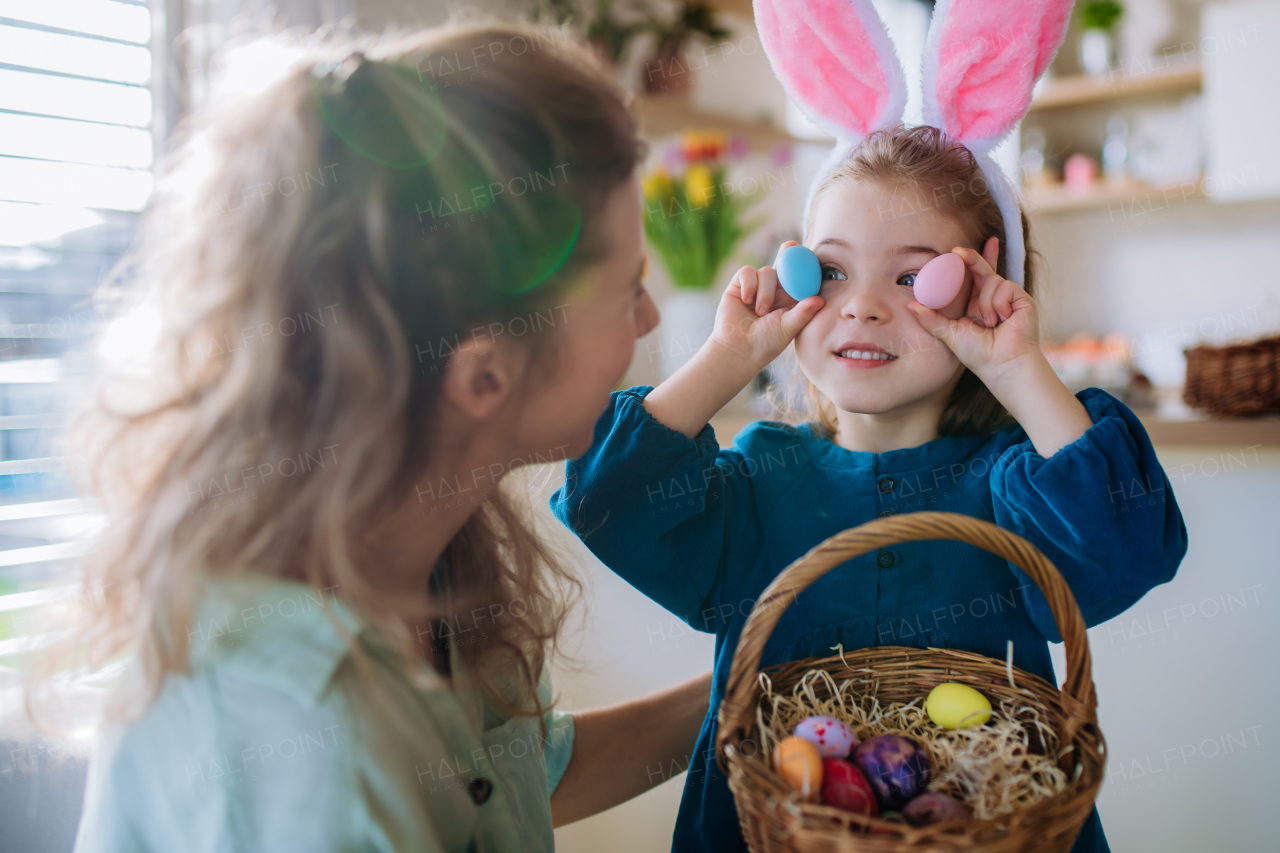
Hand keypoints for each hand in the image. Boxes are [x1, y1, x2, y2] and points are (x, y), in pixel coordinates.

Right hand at [708, 241, 824, 370]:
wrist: (737, 349)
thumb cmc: (766, 344)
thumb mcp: (788, 328)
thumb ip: (803, 313)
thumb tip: (820, 299)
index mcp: (791, 299)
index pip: (801, 277)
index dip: (807, 265)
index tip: (813, 257)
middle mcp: (776, 291)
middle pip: (784, 263)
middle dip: (788, 251)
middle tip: (791, 246)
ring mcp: (757, 287)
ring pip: (766, 272)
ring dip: (765, 291)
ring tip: (761, 312)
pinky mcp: (739, 285)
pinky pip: (747, 272)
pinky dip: (749, 285)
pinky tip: (746, 300)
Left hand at [908, 237, 1093, 457]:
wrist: (1002, 364)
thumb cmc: (978, 354)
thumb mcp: (948, 334)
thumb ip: (931, 319)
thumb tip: (910, 305)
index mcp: (975, 304)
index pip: (972, 277)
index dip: (970, 260)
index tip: (956, 250)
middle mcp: (991, 298)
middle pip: (981, 269)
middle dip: (973, 257)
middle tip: (957, 252)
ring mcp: (1008, 297)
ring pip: (991, 280)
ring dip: (986, 302)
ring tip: (990, 323)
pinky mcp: (1021, 298)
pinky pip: (1005, 287)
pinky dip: (998, 303)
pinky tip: (1002, 319)